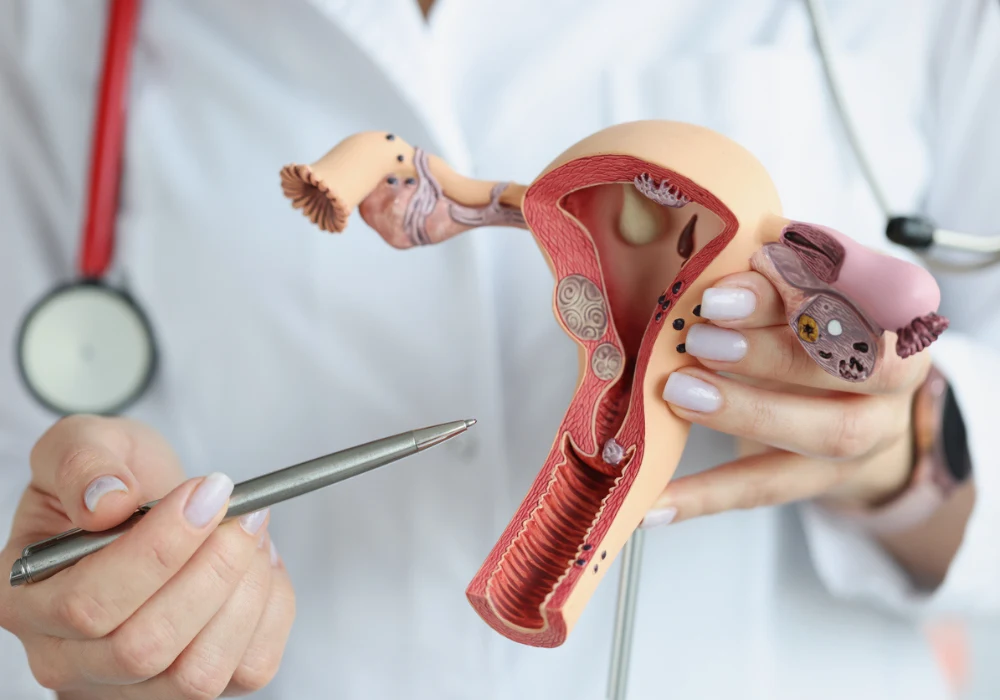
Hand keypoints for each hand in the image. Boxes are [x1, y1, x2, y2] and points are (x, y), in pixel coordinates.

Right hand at [0, 416, 295, 698]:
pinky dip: (270, 613)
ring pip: (197, 675)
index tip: (208, 493)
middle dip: (212, 571)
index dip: (159, 550)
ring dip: (244, 595)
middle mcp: (69, 658)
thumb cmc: (116, 480)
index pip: (88, 605)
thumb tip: (108, 502)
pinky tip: (259, 565)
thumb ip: (83, 461)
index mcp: (28, 600)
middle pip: (144, 648)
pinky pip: (246, 671)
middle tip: (243, 513)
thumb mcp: (86, 442)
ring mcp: (130, 685)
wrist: (150, 505)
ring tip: (251, 533)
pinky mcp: (190, 688)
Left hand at [641, 271, 928, 527]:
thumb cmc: (808, 326)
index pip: (865, 289)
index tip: (756, 258)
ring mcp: (868, 435)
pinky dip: (706, 496)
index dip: (815, 277)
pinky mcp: (825, 479)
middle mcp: (893, 376)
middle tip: (702, 337)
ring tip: (679, 392)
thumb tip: (726, 243)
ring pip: (825, 433)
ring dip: (747, 411)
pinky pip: (767, 488)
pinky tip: (655, 504)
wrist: (847, 401)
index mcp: (892, 309)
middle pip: (854, 366)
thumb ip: (771, 272)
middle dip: (775, 348)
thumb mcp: (793, 289)